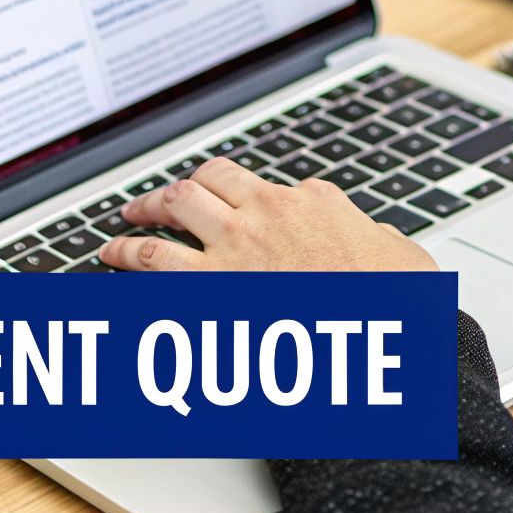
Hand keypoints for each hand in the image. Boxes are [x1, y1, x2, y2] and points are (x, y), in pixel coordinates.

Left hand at [98, 157, 438, 271]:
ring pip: (171, 214)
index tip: (228, 206)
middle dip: (173, 192)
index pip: (261, 186)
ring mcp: (234, 249)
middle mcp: (265, 215)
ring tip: (119, 231)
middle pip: (204, 184)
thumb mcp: (400, 254)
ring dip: (140, 219)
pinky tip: (112, 267)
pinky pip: (155, 267)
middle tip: (151, 203)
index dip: (239, 196)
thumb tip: (376, 237)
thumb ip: (376, 237)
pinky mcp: (210, 288)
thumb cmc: (393, 299)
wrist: (380, 328)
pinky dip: (129, 264)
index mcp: (310, 202)